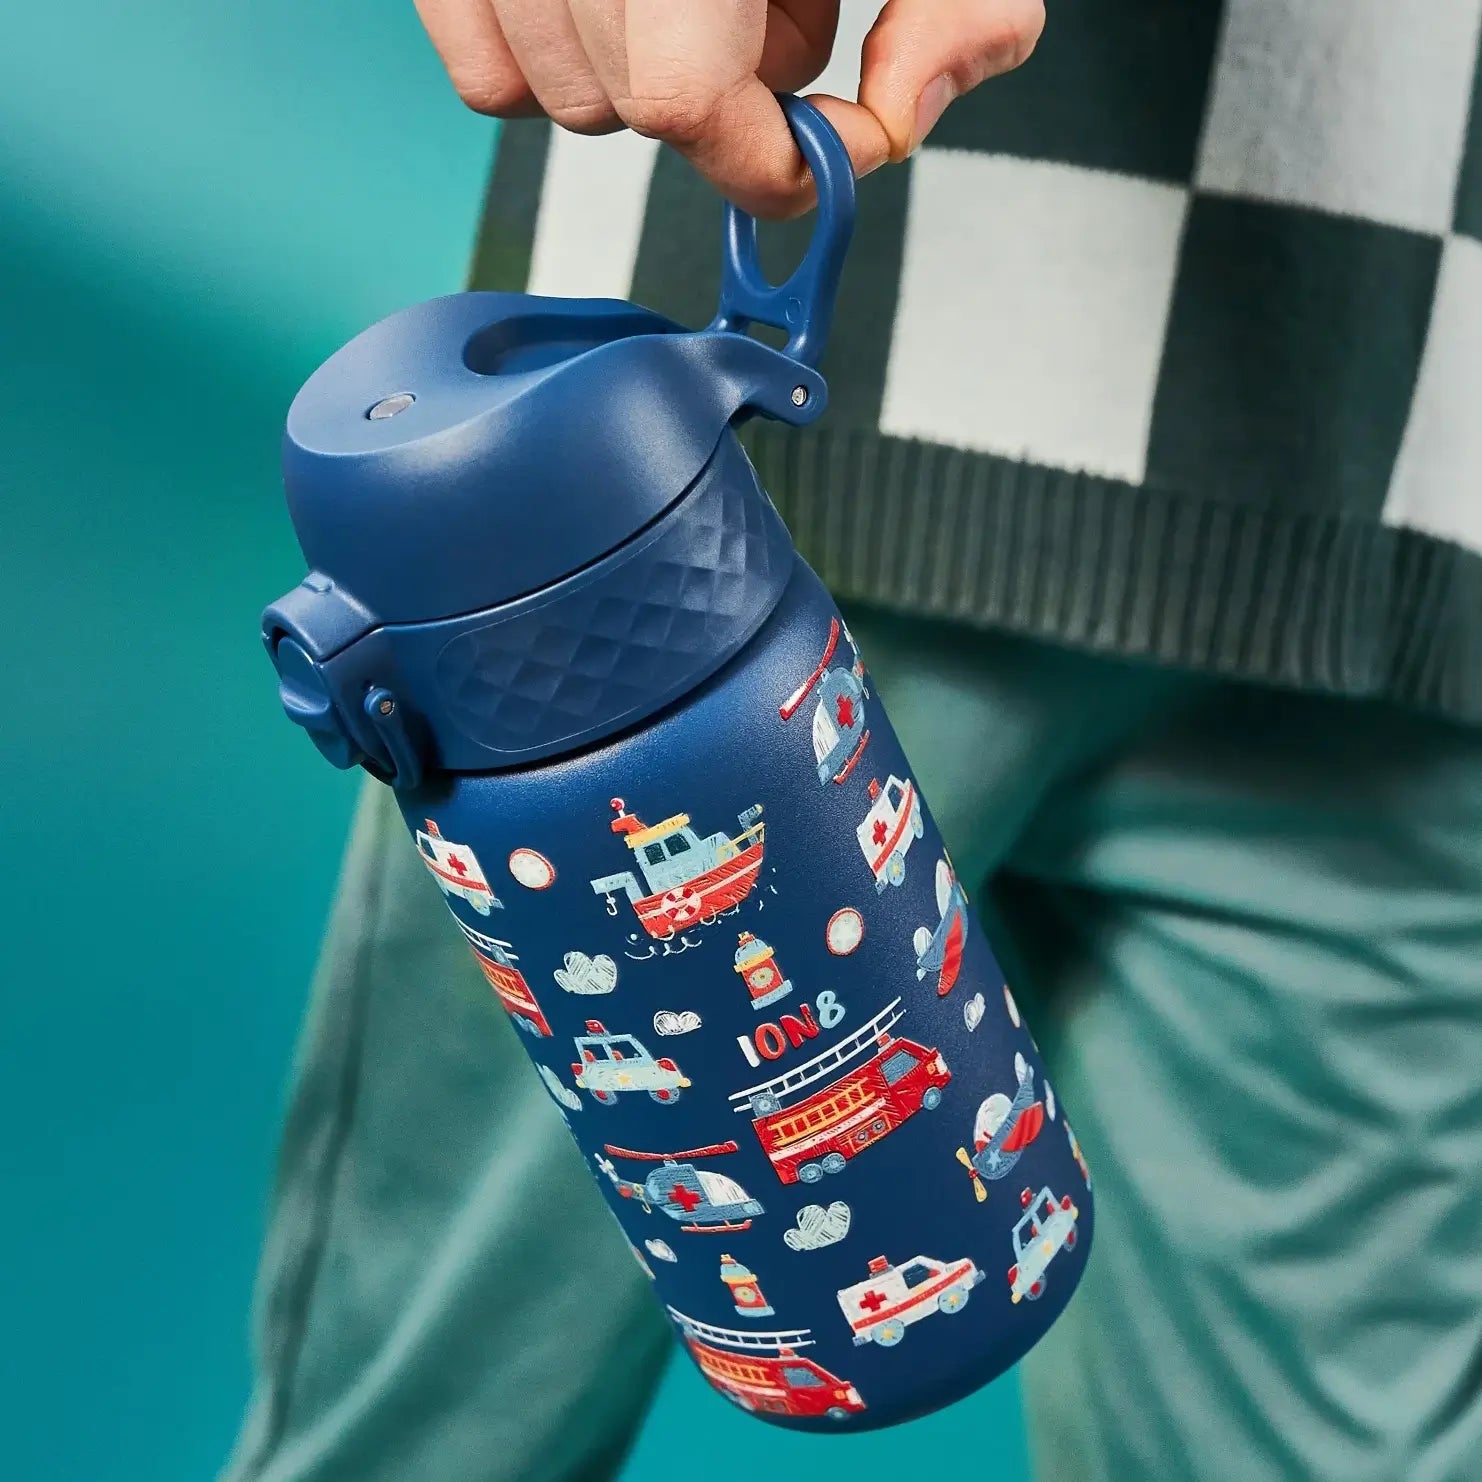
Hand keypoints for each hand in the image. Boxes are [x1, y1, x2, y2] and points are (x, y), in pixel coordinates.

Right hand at [413, 1, 1043, 217]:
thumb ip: (953, 6)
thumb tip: (899, 116)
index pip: (681, 99)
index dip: (769, 155)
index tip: (833, 144)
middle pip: (630, 105)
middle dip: (730, 95)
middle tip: (784, 3)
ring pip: (560, 94)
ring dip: (652, 73)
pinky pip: (488, 66)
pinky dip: (561, 62)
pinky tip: (632, 1)